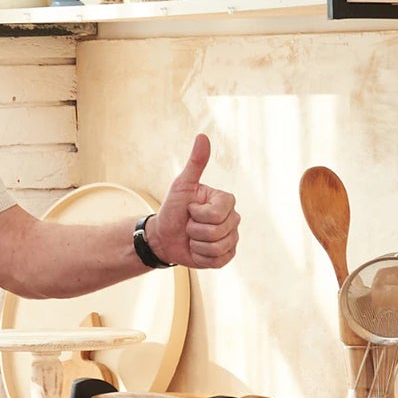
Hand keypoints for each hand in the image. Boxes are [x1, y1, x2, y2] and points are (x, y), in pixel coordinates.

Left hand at [145, 133, 238, 269]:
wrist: (164, 236)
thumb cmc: (173, 208)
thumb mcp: (181, 185)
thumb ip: (195, 163)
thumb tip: (202, 136)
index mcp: (226, 201)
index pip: (217, 214)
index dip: (197, 215)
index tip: (190, 209)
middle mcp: (233, 218)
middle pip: (217, 231)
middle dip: (195, 230)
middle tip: (189, 225)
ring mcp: (232, 238)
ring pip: (217, 247)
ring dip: (197, 244)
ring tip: (192, 237)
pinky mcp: (227, 256)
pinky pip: (218, 260)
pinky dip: (201, 257)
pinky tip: (197, 249)